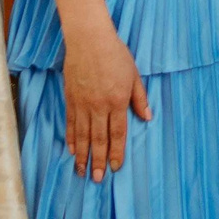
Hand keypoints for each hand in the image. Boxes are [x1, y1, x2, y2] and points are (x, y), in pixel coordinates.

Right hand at [61, 25, 150, 180]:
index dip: (117, 152)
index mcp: (117, 101)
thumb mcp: (134, 75)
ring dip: (83, 155)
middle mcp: (99, 106)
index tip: (115, 167)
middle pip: (99, 139)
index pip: (118, 133)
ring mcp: (83, 103)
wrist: (88, 39)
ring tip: (82, 171)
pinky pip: (71, 123)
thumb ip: (140, 99)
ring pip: (82, 135)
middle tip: (97, 179)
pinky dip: (71, 138)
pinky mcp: (70, 98)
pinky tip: (72, 150)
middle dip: (98, 161)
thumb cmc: (116, 55)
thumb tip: (147, 118)